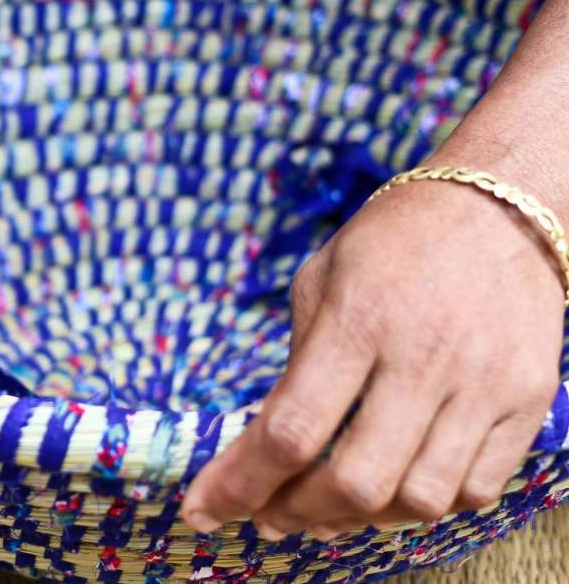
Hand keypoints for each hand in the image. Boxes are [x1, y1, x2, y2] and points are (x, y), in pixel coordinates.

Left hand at [182, 169, 563, 539]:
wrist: (497, 209)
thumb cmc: (390, 242)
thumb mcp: (320, 281)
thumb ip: (298, 364)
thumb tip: (272, 447)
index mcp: (357, 320)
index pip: (291, 429)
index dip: (240, 483)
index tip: (204, 510)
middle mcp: (423, 359)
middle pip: (357, 481)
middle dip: (297, 511)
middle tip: (269, 514)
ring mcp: (483, 385)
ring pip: (419, 500)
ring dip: (360, 519)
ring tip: (326, 509)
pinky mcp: (526, 400)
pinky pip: (477, 489)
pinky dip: (427, 504)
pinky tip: (393, 488)